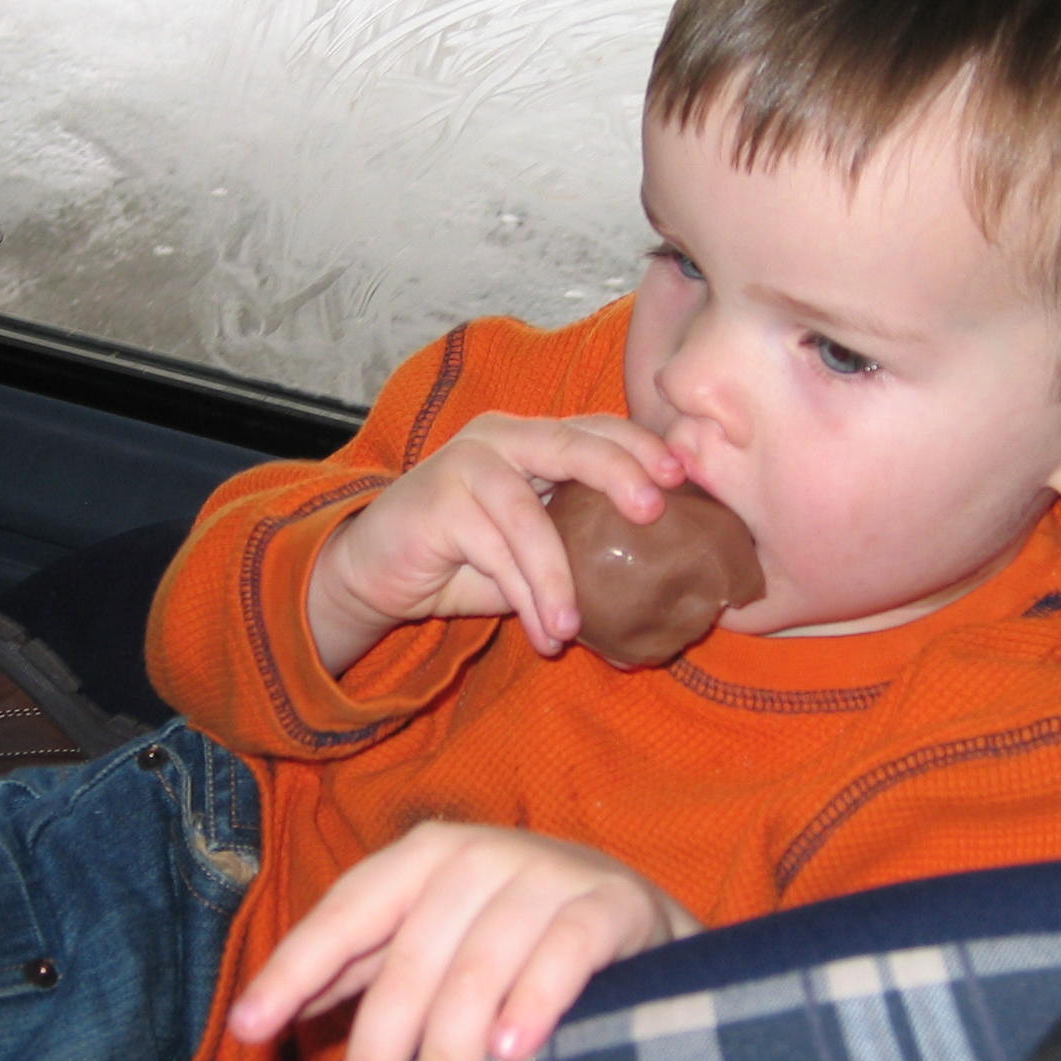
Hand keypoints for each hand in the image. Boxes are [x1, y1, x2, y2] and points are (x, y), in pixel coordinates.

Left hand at [227, 823, 700, 1060]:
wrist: (638, 916)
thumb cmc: (513, 936)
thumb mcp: (434, 937)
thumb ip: (360, 967)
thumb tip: (262, 1016)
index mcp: (425, 856)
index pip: (347, 912)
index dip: (294, 969)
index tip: (247, 1029)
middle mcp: (481, 854)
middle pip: (411, 956)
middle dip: (378, 1045)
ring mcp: (549, 872)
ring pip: (481, 964)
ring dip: (449, 1048)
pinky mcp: (611, 903)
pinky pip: (565, 952)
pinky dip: (535, 1002)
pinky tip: (513, 1056)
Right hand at [307, 412, 682, 674]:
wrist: (376, 573)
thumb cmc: (463, 559)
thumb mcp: (532, 548)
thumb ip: (579, 545)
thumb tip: (660, 575)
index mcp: (532, 439)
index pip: (595, 428)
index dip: (640, 446)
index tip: (684, 476)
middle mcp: (501, 437)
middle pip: (571, 442)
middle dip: (618, 472)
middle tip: (654, 511)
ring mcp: (465, 464)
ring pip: (529, 514)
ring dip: (558, 575)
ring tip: (574, 625)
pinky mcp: (436, 501)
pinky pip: (494, 551)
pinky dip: (524, 595)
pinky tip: (545, 631)